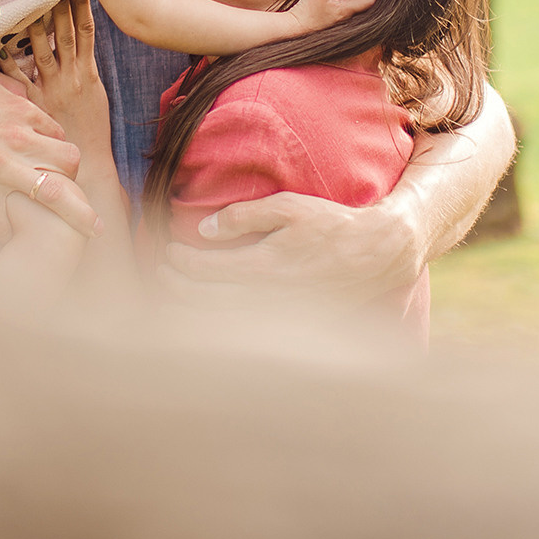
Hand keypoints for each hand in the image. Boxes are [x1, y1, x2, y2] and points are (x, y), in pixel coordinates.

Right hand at [0, 64, 96, 241]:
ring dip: (75, 215)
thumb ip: (8, 85)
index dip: (59, 152)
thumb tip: (24, 90)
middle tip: (72, 195)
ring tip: (92, 233)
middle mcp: (17, 139)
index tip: (54, 166)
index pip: (60, 137)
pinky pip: (6, 221)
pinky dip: (11, 233)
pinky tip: (15, 240)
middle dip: (73, 180)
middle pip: (69, 163)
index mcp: (20, 111)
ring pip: (53, 195)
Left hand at [12, 0, 112, 156]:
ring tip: (30, 0)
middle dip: (59, 5)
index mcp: (87, 71)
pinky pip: (20, 77)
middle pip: (65, 32)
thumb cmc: (90, 128)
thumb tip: (77, 43)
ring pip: (45, 48)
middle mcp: (71, 75)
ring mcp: (54, 88)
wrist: (88, 162)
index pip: (86, 30)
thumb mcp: (95, 95)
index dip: (81, 5)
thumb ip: (84, 68)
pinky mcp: (36, 104)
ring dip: (37, 25)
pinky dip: (8, 61)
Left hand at [154, 190, 418, 308]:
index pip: (206, 270)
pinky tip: (209, 311)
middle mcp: (268, 298)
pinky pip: (246, 330)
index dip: (181, 262)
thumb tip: (206, 229)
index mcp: (265, 267)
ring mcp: (279, 318)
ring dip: (193, 309)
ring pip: (222, 322)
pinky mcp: (291, 328)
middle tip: (161, 273)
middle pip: (207, 302)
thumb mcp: (289, 207)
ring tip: (176, 292)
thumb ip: (245, 216)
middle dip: (178, 288)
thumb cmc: (331, 225)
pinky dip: (220, 322)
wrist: (376, 256)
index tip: (169, 251)